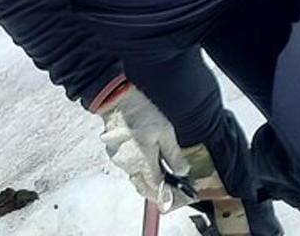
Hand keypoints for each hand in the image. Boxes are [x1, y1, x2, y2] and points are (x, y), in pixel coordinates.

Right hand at [97, 84, 193, 211]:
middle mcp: (129, 167)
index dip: (172, 196)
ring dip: (150, 185)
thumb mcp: (165, 132)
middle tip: (176, 194)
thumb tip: (182, 171)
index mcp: (143, 163)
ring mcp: (120, 161)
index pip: (158, 189)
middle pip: (146, 189)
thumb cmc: (142, 113)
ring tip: (166, 181)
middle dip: (161, 195)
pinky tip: (150, 166)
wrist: (117, 101)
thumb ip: (173, 155)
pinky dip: (141, 173)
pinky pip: (130, 170)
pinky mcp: (114, 154)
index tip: (184, 197)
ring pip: (137, 181)